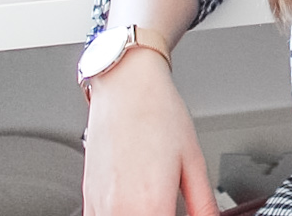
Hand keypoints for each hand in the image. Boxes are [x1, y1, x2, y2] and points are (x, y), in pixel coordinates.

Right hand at [81, 46, 218, 215]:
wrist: (126, 87)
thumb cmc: (158, 114)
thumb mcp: (194, 160)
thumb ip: (203, 203)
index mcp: (151, 206)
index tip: (187, 213)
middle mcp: (120, 212)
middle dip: (162, 215)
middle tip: (174, 204)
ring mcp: (99, 207)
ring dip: (142, 215)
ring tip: (156, 199)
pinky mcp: (88, 199)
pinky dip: (122, 214)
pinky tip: (136, 202)